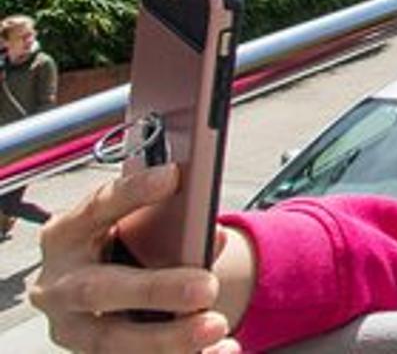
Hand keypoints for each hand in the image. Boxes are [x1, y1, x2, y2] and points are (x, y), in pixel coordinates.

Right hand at [30, 163, 249, 352]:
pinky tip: (221, 349)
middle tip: (206, 286)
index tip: (173, 176)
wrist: (110, 290)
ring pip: (111, 341)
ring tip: (216, 326)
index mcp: (65, 234)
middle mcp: (59, 284)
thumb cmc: (125, 245)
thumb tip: (212, 237)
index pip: (95, 209)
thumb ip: (167, 223)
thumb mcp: (137, 225)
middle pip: (99, 290)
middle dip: (154, 290)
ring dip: (167, 338)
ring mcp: (71, 327)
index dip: (131, 193)